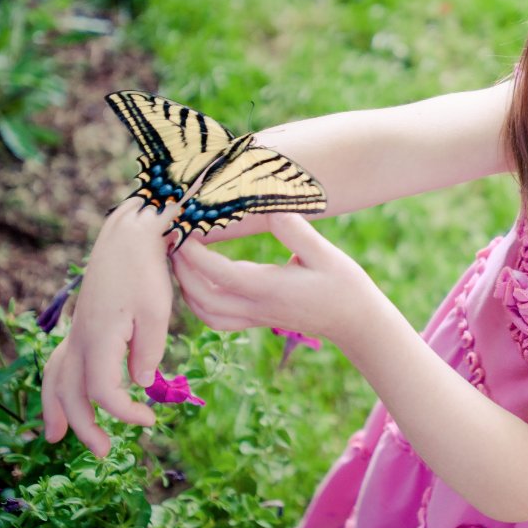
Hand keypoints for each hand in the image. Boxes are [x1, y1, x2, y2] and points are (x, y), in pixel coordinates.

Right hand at [41, 197, 170, 455]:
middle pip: (72, 393)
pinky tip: (62, 397)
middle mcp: (80, 338)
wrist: (128, 235)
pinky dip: (56, 384)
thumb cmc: (147, 271)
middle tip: (104, 453)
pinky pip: (58, 361)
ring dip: (55, 410)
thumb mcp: (158, 311)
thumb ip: (149, 350)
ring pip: (55, 378)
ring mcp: (76, 331)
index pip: (103, 391)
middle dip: (85, 427)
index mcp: (100, 338)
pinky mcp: (81, 325)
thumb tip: (141, 384)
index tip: (151, 422)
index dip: (125, 413)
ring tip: (56, 439)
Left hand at [171, 214, 375, 345]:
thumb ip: (294, 230)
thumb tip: (268, 206)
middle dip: (179, 269)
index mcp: (269, 289)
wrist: (356, 321)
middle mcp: (256, 307)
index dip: (192, 252)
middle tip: (172, 239)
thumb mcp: (324, 252)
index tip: (180, 228)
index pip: (217, 273)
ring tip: (180, 257)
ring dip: (185, 287)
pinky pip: (215, 318)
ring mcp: (255, 317)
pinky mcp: (256, 320)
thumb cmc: (343, 284)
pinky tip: (199, 279)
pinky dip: (198, 301)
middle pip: (200, 297)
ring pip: (204, 312)